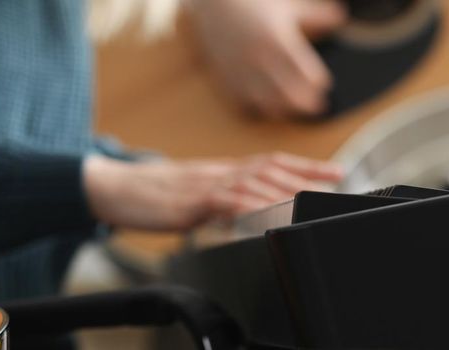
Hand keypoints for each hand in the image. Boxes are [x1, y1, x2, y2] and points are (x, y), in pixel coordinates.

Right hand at [84, 152, 342, 229]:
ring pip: (250, 182)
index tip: (337, 171)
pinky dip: (245, 205)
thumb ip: (218, 204)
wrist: (111, 189)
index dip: (305, 166)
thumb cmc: (148, 196)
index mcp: (219, 172)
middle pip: (268, 169)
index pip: (269, 163)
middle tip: (336, 183)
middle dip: (305, 176)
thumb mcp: (190, 198)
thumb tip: (243, 215)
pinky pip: (221, 201)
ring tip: (308, 197)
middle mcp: (216, 173)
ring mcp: (201, 186)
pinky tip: (263, 212)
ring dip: (282, 189)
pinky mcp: (186, 203)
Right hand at [187, 0, 346, 117]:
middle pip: (292, 96)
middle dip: (306, 104)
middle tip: (316, 107)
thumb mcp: (288, 6)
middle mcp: (261, 60)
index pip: (309, 75)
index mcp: (280, 41)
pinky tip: (264, 106)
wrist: (213, 3)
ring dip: (283, 110)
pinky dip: (256, 109)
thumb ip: (316, 16)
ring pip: (268, 105)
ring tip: (292, 109)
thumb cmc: (253, 1)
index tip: (322, 85)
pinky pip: (242, 105)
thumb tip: (340, 18)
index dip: (319, 83)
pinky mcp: (226, 78)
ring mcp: (242, 72)